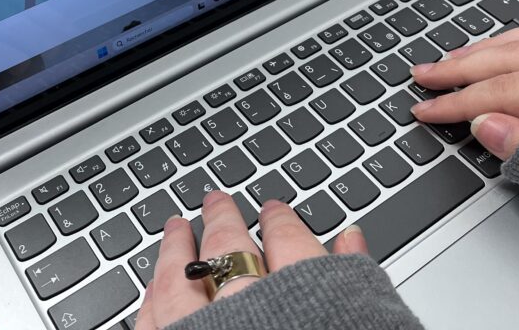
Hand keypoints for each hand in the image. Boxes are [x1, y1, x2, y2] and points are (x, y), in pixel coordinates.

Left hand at [135, 192, 368, 329]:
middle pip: (227, 249)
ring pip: (179, 279)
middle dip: (221, 221)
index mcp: (300, 296)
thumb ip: (353, 278)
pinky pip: (153, 325)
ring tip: (175, 228)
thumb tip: (352, 237)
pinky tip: (151, 289)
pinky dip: (151, 303)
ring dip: (176, 251)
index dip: (279, 221)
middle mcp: (244, 308)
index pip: (288, 241)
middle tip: (215, 201)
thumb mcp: (366, 318)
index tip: (272, 210)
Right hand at [410, 22, 518, 159]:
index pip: (497, 94)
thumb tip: (480, 125)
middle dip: (457, 69)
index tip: (425, 111)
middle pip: (503, 60)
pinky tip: (497, 44)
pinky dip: (513, 38)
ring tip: (451, 59)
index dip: (456, 104)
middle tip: (422, 75)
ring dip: (481, 51)